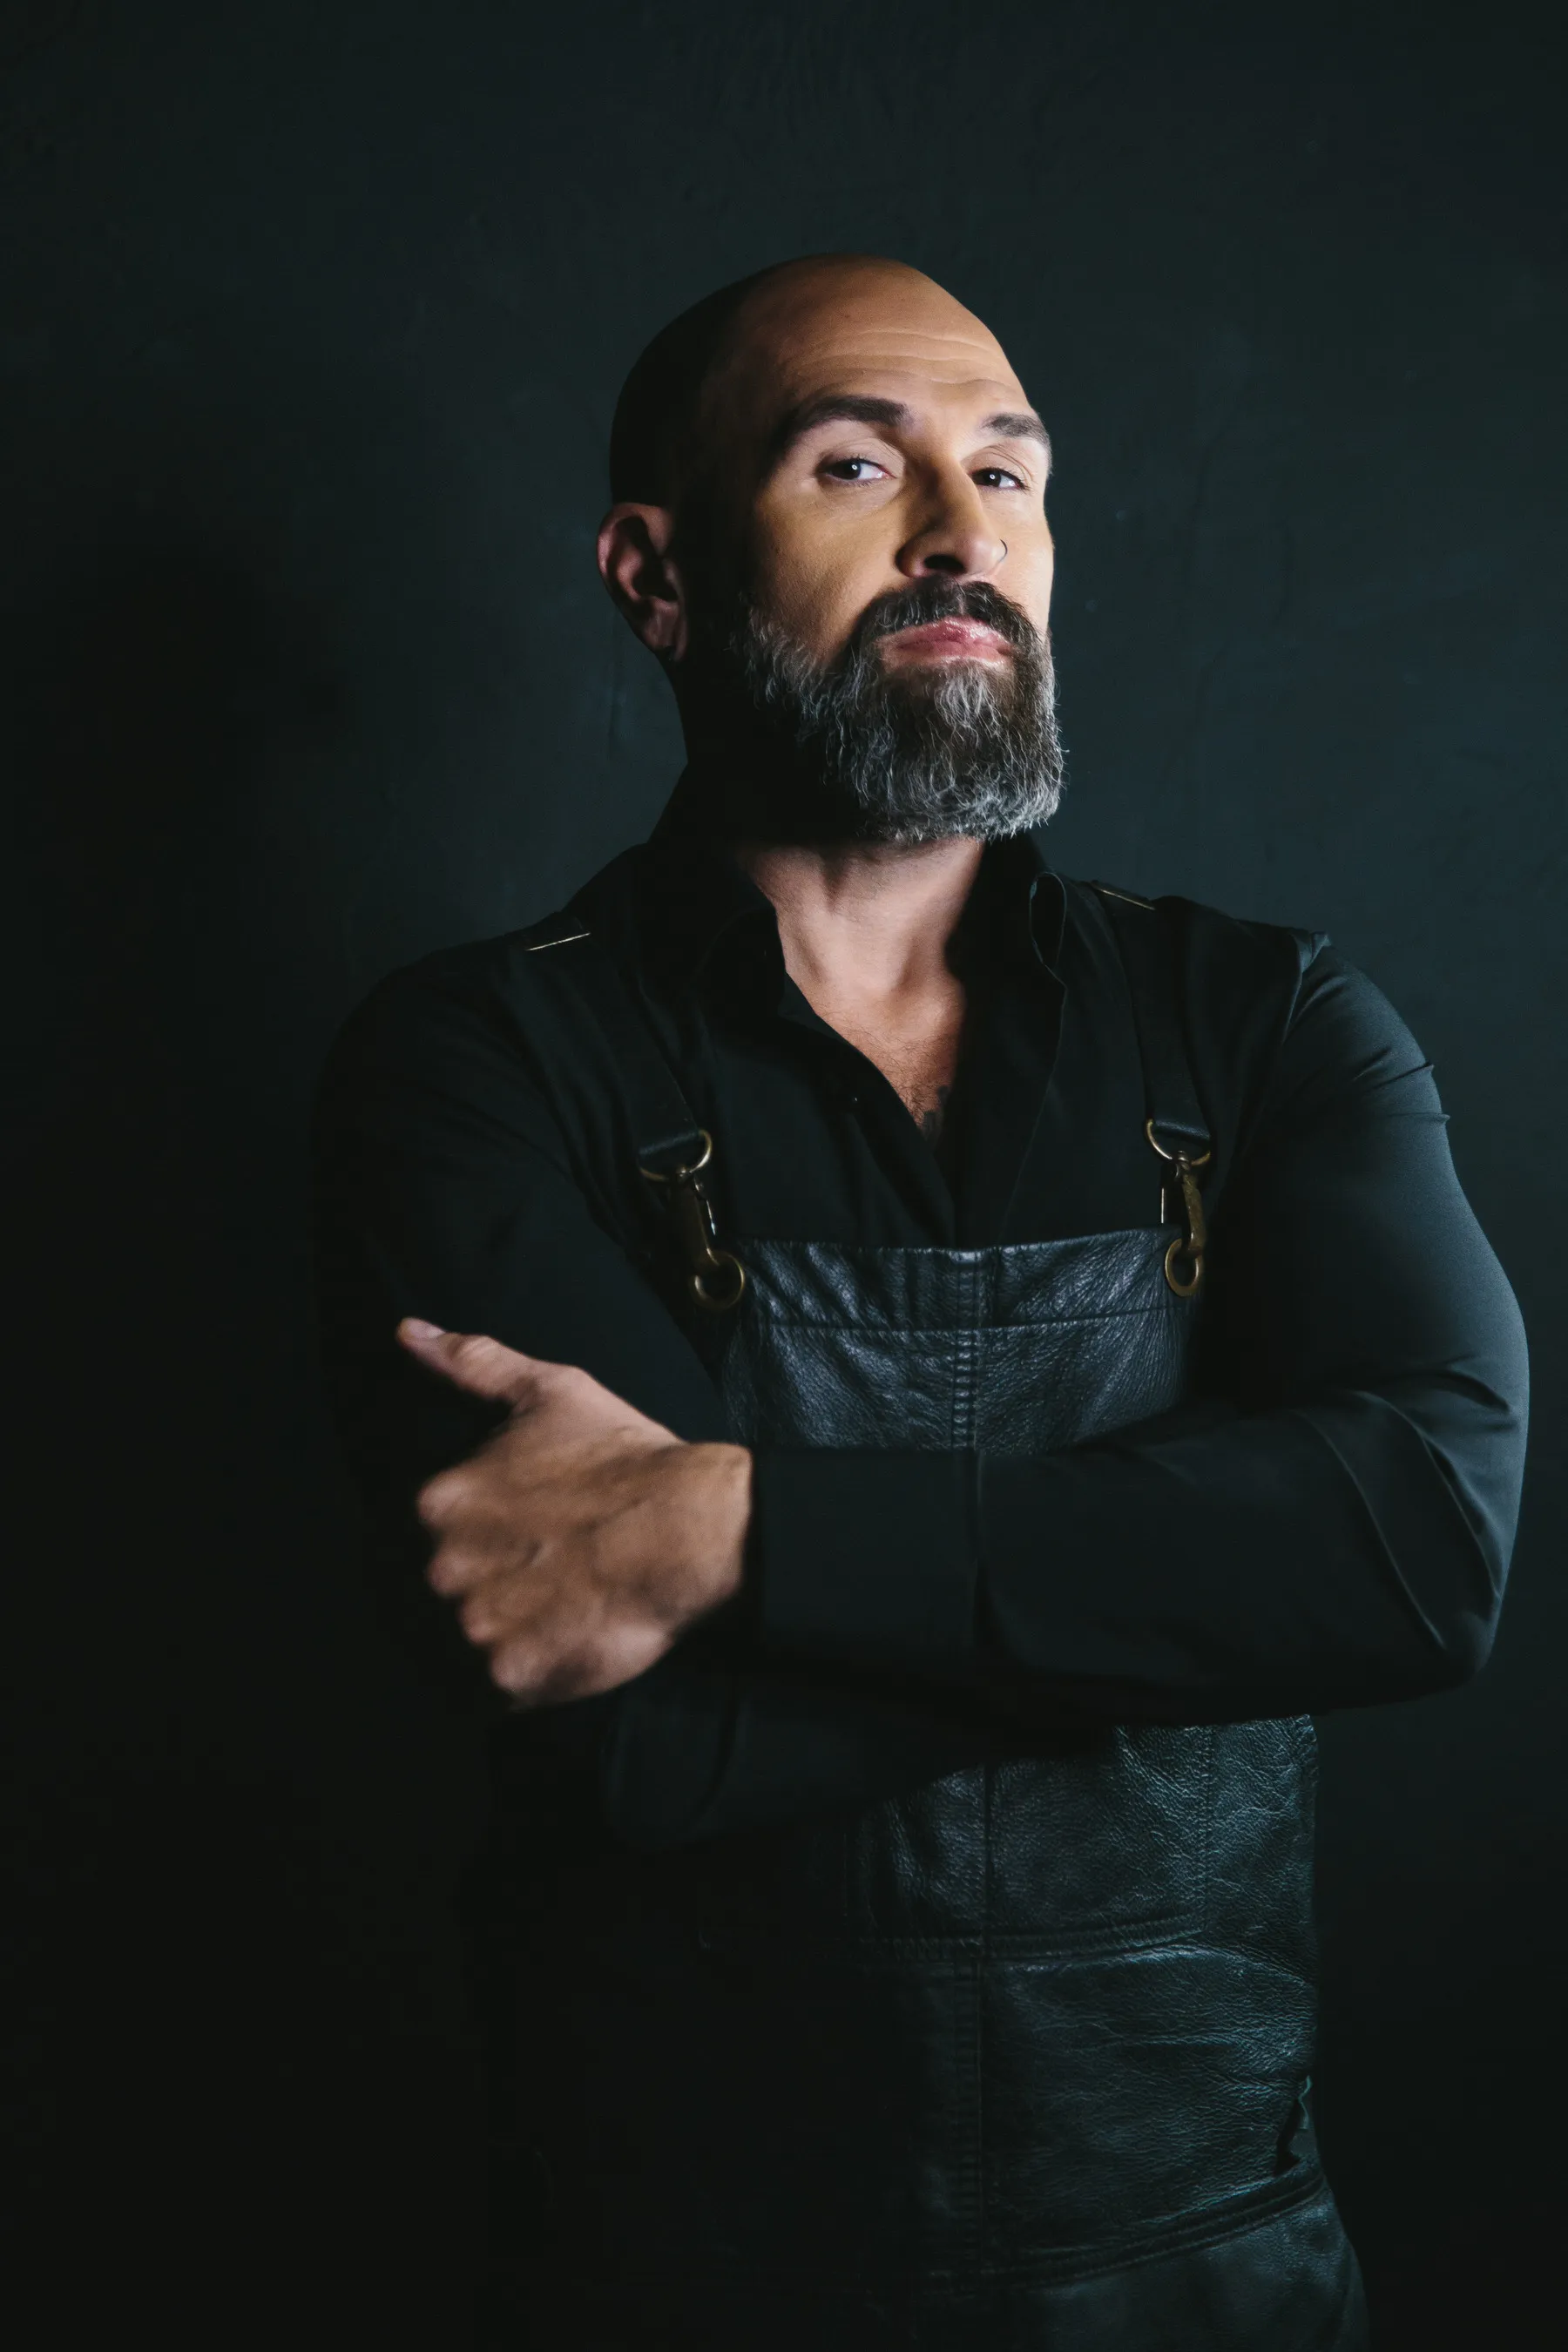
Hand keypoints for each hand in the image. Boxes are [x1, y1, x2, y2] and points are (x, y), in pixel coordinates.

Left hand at [396, 1319, 751, 1704]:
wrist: (694, 1526)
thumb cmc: (624, 1455)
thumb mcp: (549, 1391)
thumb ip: (471, 1363)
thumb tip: (407, 1332)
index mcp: (439, 1501)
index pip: (430, 1536)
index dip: (479, 1540)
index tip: (524, 1536)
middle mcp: (443, 1566)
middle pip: (442, 1593)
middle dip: (484, 1589)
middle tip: (547, 1576)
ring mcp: (474, 1625)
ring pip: (463, 1644)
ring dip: (500, 1635)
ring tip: (555, 1612)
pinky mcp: (511, 1675)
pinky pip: (495, 1693)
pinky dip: (524, 1676)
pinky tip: (563, 1642)